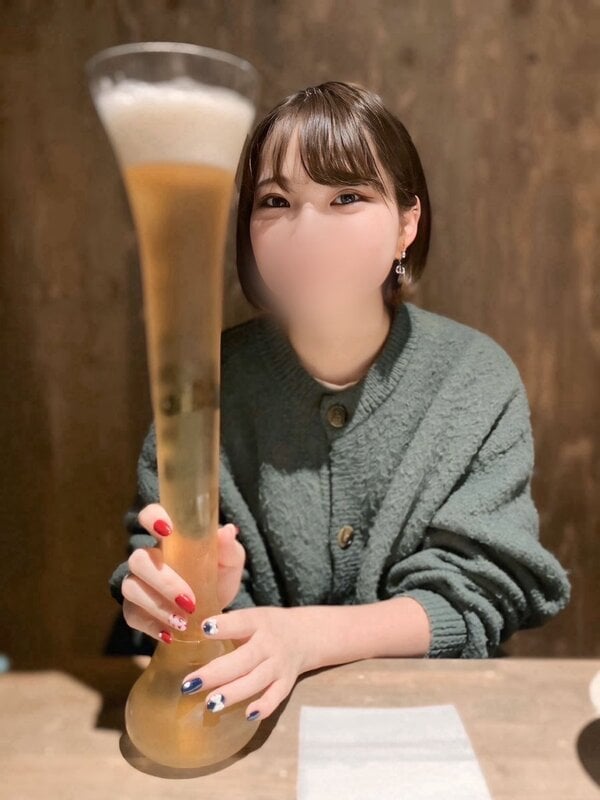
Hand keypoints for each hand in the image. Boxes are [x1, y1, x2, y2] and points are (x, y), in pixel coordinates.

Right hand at [121, 502, 245, 642]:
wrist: (214, 612)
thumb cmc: (217, 577)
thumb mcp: (229, 562)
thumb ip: (228, 547)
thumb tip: (228, 531)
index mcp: (170, 538)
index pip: (150, 515)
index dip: (152, 518)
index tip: (167, 530)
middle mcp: (149, 558)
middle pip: (138, 559)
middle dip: (163, 580)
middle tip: (189, 600)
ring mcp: (139, 583)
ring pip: (131, 587)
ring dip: (157, 605)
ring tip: (183, 622)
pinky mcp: (135, 609)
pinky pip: (131, 615)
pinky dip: (151, 625)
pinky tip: (170, 634)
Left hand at [179, 606, 316, 721]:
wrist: (305, 636)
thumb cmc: (267, 626)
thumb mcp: (252, 617)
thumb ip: (227, 625)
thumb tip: (187, 630)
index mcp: (258, 622)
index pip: (241, 622)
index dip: (224, 626)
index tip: (204, 629)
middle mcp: (269, 644)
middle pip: (244, 659)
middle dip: (217, 672)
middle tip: (190, 684)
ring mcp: (279, 665)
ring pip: (257, 680)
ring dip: (234, 692)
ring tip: (210, 703)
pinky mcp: (287, 683)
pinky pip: (276, 697)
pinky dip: (264, 707)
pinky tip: (247, 715)